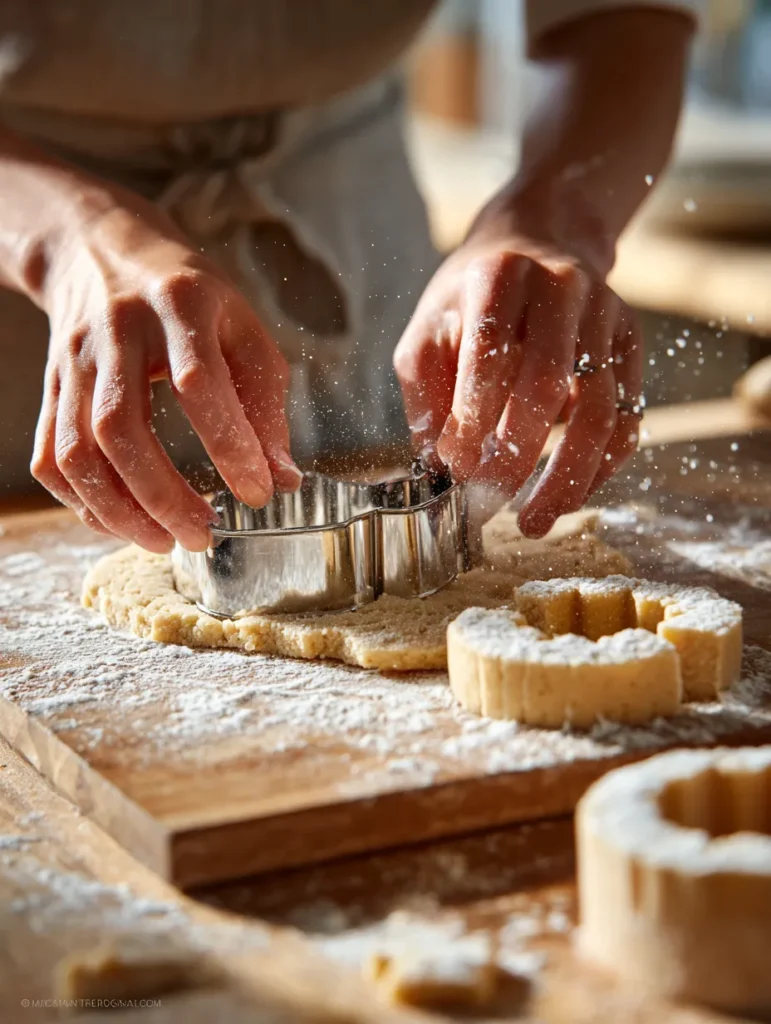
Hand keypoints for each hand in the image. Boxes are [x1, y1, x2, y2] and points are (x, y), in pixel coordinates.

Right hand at [32, 203, 300, 552]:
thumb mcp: (243, 329)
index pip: (199, 384)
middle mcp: (117, 331)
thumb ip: (265, 403)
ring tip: (163, 540)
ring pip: (78, 450)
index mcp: (180, 305)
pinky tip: (121, 520)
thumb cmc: (189, 296)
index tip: (257, 492)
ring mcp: (75, 360)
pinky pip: (51, 456)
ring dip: (119, 509)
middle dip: (163, 496)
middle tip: (202, 535)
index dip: (229, 445)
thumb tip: (282, 478)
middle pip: (122, 428)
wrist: (102, 250)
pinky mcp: (51, 386)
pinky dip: (82, 501)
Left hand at [394, 218, 642, 538]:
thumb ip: (426, 395)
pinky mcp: (631, 345)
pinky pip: (627, 418)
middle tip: (488, 501)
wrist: (539, 242)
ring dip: (567, 476)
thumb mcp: (430, 330)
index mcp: (501, 276)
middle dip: (515, 453)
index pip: (489, 351)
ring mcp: (606, 316)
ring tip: (533, 522)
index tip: (454, 465)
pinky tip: (568, 496)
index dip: (471, 416)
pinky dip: (600, 468)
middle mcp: (562, 288)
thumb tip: (436, 465)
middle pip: (548, 382)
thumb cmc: (473, 299)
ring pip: (600, 410)